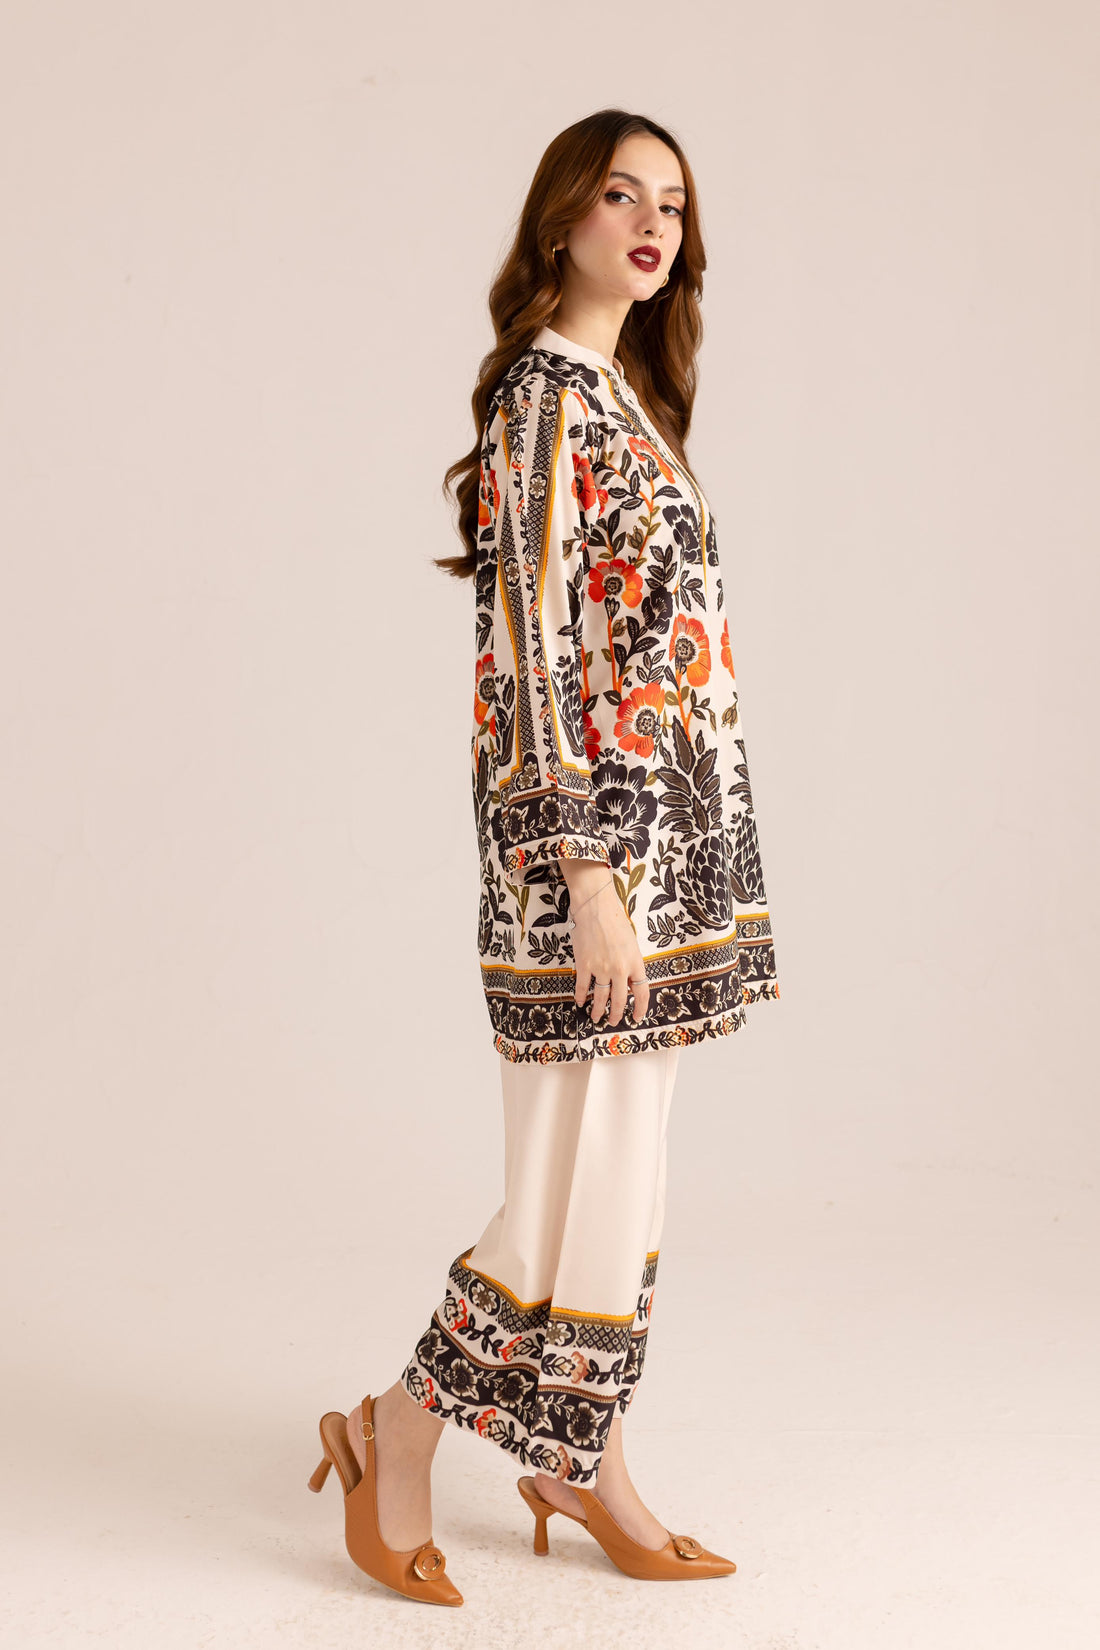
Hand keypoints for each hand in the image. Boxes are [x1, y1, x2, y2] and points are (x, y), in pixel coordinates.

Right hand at [566, 874, 650, 1027]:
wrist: (595, 907)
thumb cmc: (615, 921)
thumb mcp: (632, 944)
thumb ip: (631, 964)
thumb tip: (628, 983)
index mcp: (635, 963)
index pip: (642, 992)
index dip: (640, 1008)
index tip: (637, 1017)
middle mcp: (619, 969)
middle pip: (619, 1000)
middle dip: (616, 1015)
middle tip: (613, 1021)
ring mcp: (601, 968)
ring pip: (600, 997)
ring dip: (598, 1010)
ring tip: (596, 1017)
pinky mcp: (584, 964)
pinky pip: (583, 987)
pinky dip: (581, 997)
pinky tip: (581, 1002)